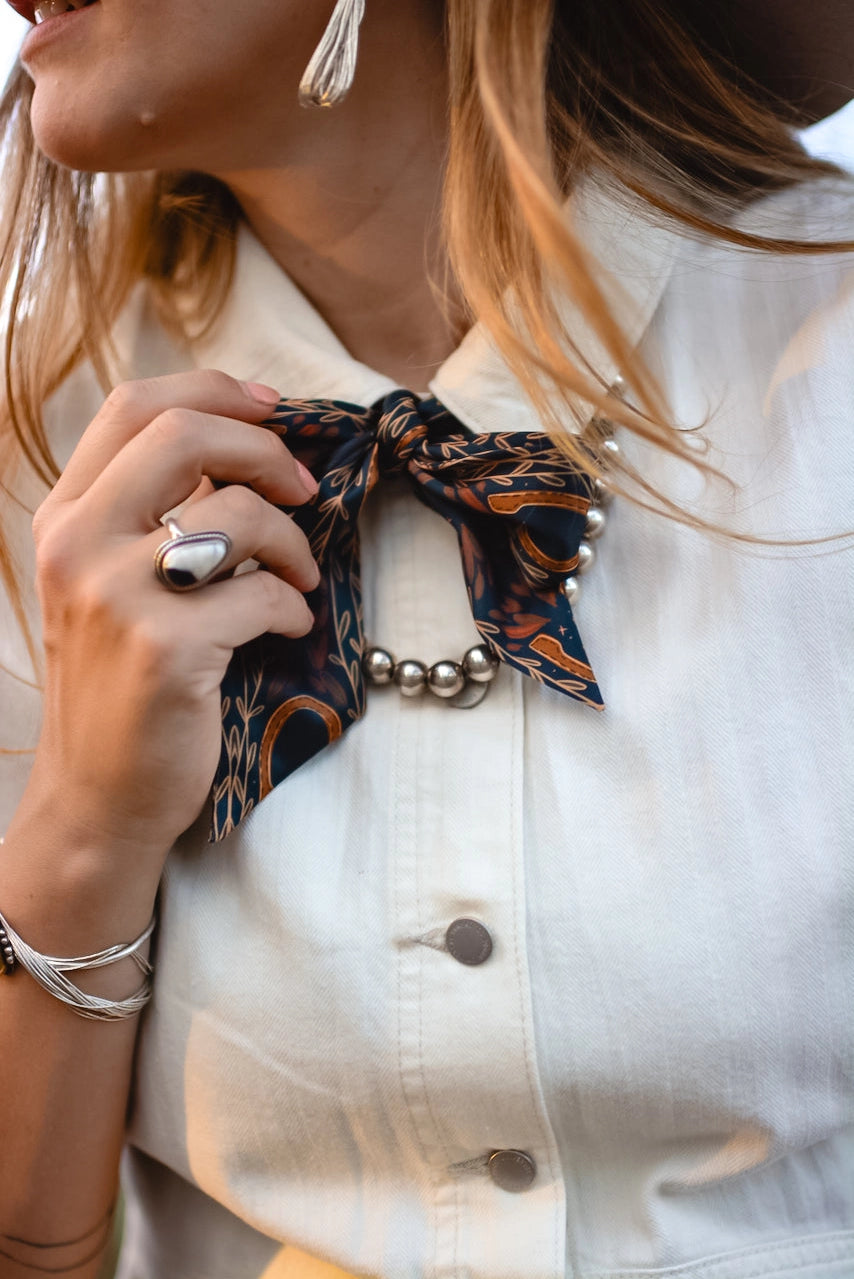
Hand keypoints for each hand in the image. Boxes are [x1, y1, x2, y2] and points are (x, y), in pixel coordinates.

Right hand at [23, 370, 318, 865]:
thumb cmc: (119, 684)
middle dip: (265, 449)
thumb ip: (154, 516)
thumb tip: (242, 453)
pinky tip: (289, 625)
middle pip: (183, 434)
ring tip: (299, 578)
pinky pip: (261, 595)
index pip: (133, 406)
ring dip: (292, 543)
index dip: (215, 391)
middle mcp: (78, 546)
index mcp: (65, 518)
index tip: (273, 408)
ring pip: (236, 515)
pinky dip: (293, 607)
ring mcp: (116, 598)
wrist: (98, 796)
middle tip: (305, 489)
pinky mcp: (165, 651)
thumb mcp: (109, 586)